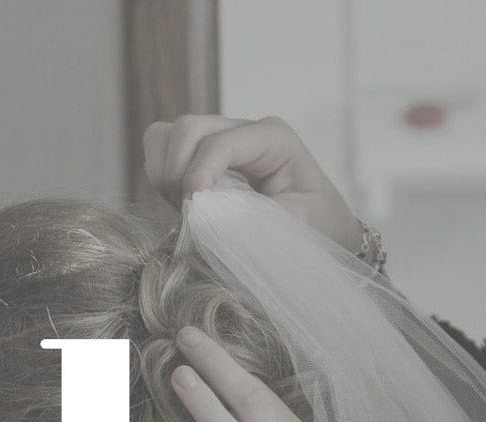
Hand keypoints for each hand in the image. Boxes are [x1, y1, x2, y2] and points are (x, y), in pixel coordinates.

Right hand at [141, 115, 360, 254]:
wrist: (324, 229)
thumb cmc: (320, 225)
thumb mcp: (303, 224)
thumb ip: (261, 220)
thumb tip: (212, 221)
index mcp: (273, 138)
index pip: (219, 143)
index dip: (198, 174)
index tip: (192, 211)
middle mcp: (244, 130)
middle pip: (187, 128)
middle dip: (177, 172)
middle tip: (190, 213)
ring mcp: (220, 139)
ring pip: (167, 135)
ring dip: (165, 174)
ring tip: (185, 209)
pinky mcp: (203, 157)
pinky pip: (162, 152)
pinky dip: (162, 178)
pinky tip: (183, 205)